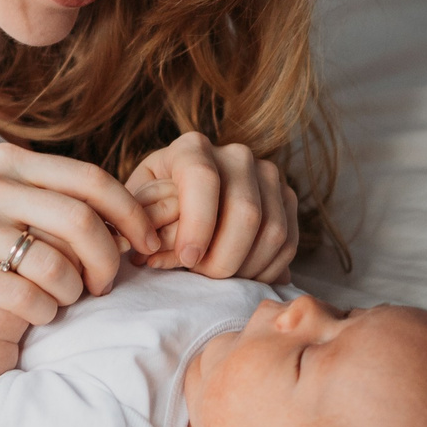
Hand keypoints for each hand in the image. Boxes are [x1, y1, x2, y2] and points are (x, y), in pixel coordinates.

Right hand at [0, 143, 160, 328]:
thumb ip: (35, 190)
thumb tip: (109, 209)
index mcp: (4, 161)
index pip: (91, 179)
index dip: (130, 212)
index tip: (146, 241)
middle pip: (82, 221)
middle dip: (109, 258)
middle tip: (109, 283)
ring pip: (56, 264)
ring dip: (74, 291)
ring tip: (67, 300)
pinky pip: (23, 297)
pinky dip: (43, 312)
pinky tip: (37, 314)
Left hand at [126, 132, 297, 282]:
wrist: (185, 196)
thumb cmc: (154, 206)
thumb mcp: (138, 207)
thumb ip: (141, 225)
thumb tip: (151, 255)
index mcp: (192, 147)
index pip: (202, 178)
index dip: (197, 224)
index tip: (187, 259)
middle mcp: (236, 154)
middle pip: (245, 211)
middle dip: (223, 257)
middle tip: (201, 277)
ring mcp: (267, 174)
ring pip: (271, 231)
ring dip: (245, 267)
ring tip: (218, 279)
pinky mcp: (288, 198)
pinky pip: (287, 242)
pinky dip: (266, 269)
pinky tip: (241, 277)